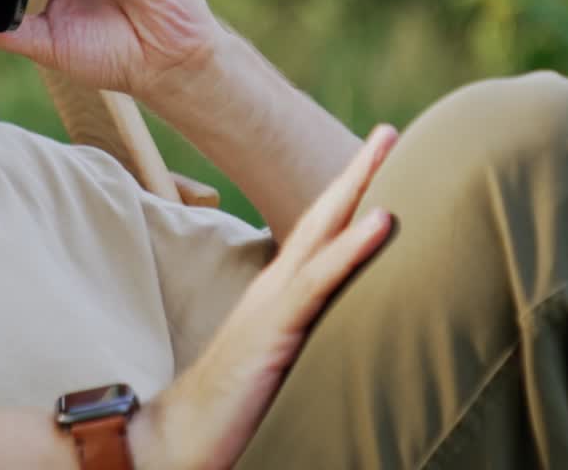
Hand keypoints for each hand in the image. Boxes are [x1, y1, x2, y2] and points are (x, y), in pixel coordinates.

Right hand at [133, 126, 398, 469]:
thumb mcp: (279, 365)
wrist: (179, 438)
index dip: (349, 197)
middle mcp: (275, 286)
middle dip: (356, 171)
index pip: (320, 234)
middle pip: (322, 215)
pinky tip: (383, 219)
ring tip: (387, 146)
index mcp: (279, 294)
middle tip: (388, 130)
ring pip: (323, 231)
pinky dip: (353, 245)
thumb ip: (307, 342)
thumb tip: (350, 340)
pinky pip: (322, 279)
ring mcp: (274, 302)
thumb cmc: (233, 411)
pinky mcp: (276, 328)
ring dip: (358, 186)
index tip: (378, 162)